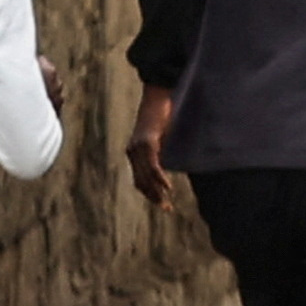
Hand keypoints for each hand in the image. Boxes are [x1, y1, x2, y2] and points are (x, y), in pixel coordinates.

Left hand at [125, 88, 173, 206]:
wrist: (158, 96)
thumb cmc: (163, 115)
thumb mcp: (162, 137)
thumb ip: (164, 151)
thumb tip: (172, 163)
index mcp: (134, 152)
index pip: (140, 179)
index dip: (150, 194)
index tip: (162, 204)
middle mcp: (133, 151)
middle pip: (141, 181)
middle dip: (154, 197)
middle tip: (166, 209)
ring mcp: (138, 147)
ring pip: (146, 176)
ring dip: (157, 191)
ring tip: (166, 203)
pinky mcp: (147, 142)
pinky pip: (153, 165)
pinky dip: (160, 177)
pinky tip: (168, 187)